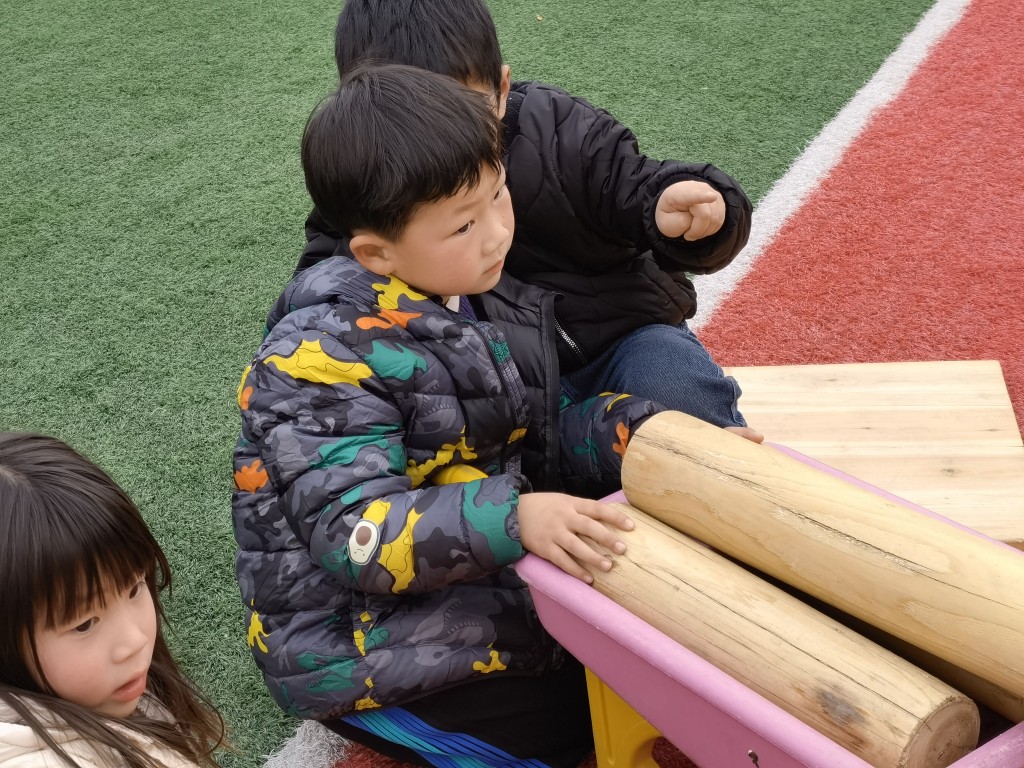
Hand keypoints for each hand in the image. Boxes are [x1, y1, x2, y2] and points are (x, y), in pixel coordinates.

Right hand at [518, 493, 633, 582]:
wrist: (512, 513)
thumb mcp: (563, 501)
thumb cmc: (544, 507)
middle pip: (589, 527)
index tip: (631, 526)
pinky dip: (575, 570)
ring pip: (576, 546)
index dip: (615, 517)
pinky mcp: (544, 548)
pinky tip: (588, 579)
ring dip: (593, 557)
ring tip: (609, 567)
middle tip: (623, 549)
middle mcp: (564, 517)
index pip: (597, 508)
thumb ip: (582, 509)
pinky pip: (562, 561)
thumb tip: (608, 519)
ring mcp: (554, 533)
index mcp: (571, 504)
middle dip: (607, 538)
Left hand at [654, 181, 725, 240]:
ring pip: (715, 219)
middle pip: (706, 216)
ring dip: (704, 231)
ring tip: (692, 230)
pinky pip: (720, 221)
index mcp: (678, 193)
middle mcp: (697, 188)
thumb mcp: (665, 223)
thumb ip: (679, 222)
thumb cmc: (669, 215)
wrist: (675, 205)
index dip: (702, 197)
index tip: (712, 197)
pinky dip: (711, 229)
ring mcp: (711, 192)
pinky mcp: (719, 200)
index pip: (692, 195)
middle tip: (687, 235)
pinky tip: (701, 227)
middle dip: (696, 231)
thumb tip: (698, 218)